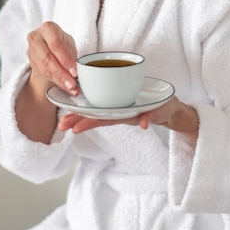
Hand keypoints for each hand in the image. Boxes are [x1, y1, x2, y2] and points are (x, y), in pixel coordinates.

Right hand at [26, 21, 78, 95]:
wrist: (47, 47)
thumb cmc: (61, 43)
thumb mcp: (68, 43)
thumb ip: (71, 53)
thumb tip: (77, 68)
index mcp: (48, 28)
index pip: (56, 44)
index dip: (65, 59)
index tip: (75, 71)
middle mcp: (36, 37)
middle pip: (48, 58)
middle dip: (62, 73)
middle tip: (73, 83)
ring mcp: (31, 50)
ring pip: (45, 68)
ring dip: (60, 80)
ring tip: (71, 87)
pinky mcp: (31, 62)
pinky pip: (44, 74)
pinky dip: (57, 82)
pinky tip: (66, 87)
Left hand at [58, 96, 198, 142]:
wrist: (168, 107)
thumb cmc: (163, 108)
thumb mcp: (160, 112)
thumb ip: (152, 117)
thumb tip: (144, 124)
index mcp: (125, 114)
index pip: (104, 119)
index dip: (89, 122)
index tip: (74, 128)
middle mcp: (119, 112)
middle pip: (96, 116)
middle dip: (78, 120)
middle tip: (61, 125)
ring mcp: (119, 107)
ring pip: (97, 111)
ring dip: (80, 115)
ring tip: (64, 120)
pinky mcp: (121, 101)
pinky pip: (103, 104)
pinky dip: (91, 105)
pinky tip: (79, 105)